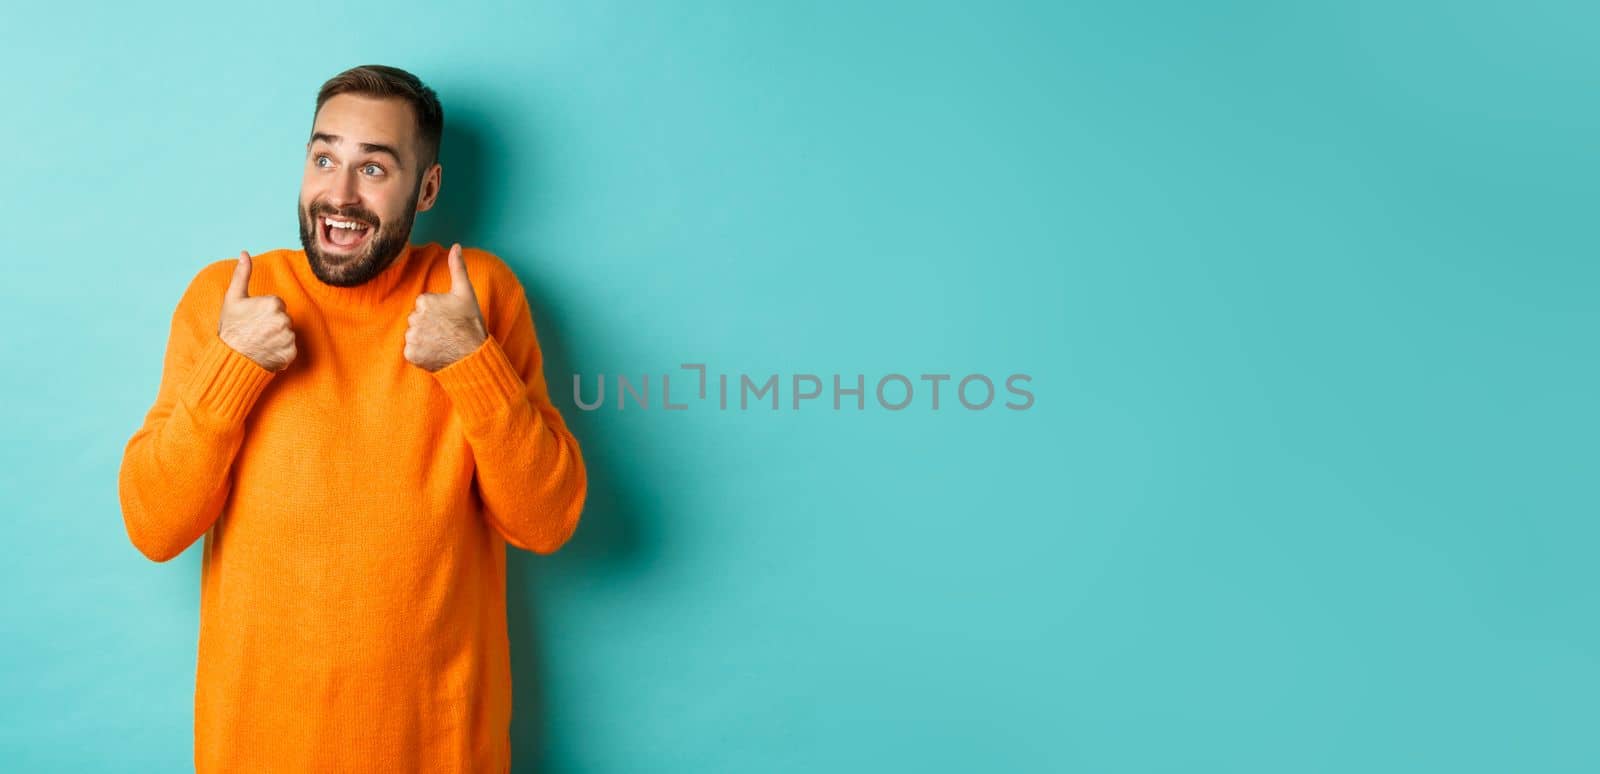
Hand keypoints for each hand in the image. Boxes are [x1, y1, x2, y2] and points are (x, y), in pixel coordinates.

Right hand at [218, 250, 296, 371]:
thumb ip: (242, 274)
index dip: (264, 311)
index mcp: (273, 303)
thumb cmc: (231, 327)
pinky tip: (267, 351)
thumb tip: (245, 253)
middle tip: (255, 330)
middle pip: (284, 318)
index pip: (277, 304)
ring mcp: (288, 338)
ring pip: (287, 333)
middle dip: (272, 323)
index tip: (252, 319)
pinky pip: (290, 349)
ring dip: (277, 337)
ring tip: (260, 341)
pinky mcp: (291, 354)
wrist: (230, 357)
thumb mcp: (233, 298)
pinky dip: (281, 351)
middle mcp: (284, 320)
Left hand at [405, 243, 487, 371]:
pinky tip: (435, 352)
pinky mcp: (410, 354)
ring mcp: (412, 337)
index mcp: (425, 300)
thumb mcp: (466, 293)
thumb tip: (456, 245)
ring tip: (441, 342)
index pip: (424, 305)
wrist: (473, 355)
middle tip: (446, 331)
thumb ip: (457, 268)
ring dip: (424, 339)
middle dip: (428, 324)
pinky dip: (420, 353)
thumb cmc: (471, 323)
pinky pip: (410, 351)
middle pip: (416, 319)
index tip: (449, 319)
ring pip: (413, 334)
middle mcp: (415, 317)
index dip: (437, 312)